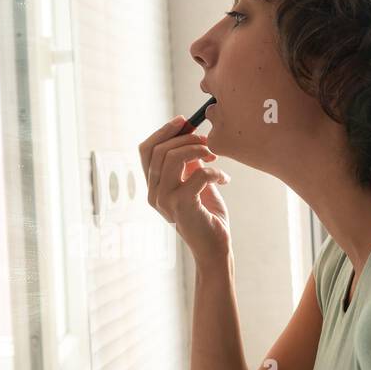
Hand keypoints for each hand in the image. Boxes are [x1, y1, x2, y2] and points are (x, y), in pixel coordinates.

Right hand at [138, 117, 231, 264]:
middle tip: (208, 141)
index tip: (183, 122)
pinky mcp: (181, 205)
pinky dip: (215, 171)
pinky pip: (198, 174)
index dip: (163, 132)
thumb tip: (190, 136)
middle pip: (160, 150)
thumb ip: (188, 164)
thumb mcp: (195, 184)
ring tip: (215, 156)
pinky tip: (224, 179)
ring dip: (199, 150)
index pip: (145, 151)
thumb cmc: (207, 216)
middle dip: (186, 139)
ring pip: (173, 158)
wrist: (214, 248)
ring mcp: (164, 201)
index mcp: (153, 187)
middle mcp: (153, 194)